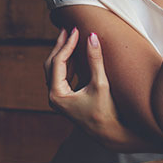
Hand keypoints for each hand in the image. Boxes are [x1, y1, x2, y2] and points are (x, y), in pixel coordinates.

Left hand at [44, 28, 146, 150]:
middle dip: (60, 46)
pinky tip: (74, 56)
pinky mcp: (66, 99)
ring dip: (62, 53)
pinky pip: (61, 76)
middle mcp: (54, 97)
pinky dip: (67, 64)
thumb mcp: (100, 83)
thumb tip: (92, 36)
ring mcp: (59, 99)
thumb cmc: (106, 112)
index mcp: (57, 94)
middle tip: (67, 29)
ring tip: (69, 38)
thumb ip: (95, 59)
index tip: (77, 30)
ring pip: (55, 70)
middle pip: (52, 64)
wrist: (110, 133)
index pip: (59, 62)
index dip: (68, 44)